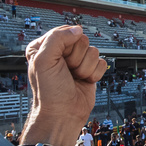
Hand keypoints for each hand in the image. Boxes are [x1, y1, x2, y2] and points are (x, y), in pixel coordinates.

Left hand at [24, 26, 106, 145]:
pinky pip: (102, 62)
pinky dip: (94, 74)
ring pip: (94, 51)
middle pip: (82, 40)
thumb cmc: (49, 92)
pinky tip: (83, 81)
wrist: (62, 114)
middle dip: (76, 58)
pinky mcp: (90, 70)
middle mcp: (62, 52)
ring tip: (74, 78)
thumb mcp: (44, 61)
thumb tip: (77, 30)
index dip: (66, 45)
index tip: (59, 60)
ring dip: (85, 68)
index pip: (65, 32)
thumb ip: (57, 38)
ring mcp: (77, 62)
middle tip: (67, 71)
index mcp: (46, 46)